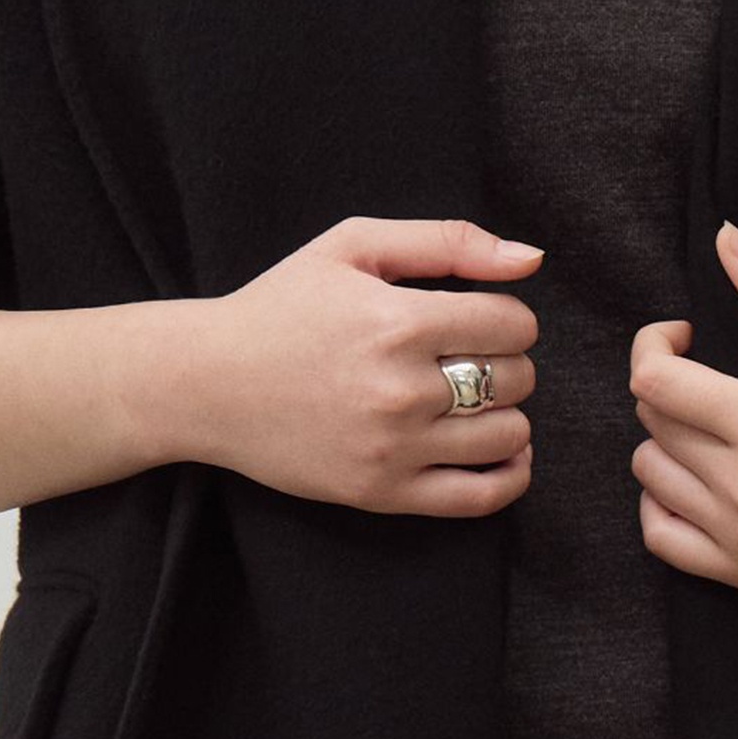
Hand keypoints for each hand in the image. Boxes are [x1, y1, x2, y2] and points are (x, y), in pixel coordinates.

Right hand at [200, 215, 545, 517]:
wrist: (207, 383)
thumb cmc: (281, 306)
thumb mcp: (353, 246)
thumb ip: (448, 241)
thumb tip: (530, 258)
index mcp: (398, 322)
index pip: (512, 324)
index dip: (510, 317)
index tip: (483, 318)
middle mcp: (400, 389)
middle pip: (515, 379)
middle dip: (508, 361)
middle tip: (472, 355)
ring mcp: (392, 448)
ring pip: (507, 436)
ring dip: (508, 413)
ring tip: (477, 399)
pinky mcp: (380, 493)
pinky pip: (479, 497)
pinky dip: (510, 475)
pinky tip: (503, 452)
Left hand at [626, 220, 737, 611]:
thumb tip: (726, 238)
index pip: (654, 380)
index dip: (654, 344)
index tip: (686, 335)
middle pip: (652, 421)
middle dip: (668, 384)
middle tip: (711, 375)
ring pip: (649, 475)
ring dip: (666, 441)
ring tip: (712, 425)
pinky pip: (662, 538)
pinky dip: (662, 504)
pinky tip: (697, 480)